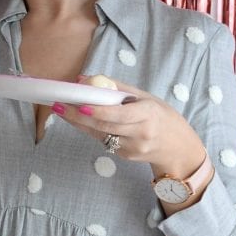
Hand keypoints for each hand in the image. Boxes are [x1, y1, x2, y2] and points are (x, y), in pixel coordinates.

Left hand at [53, 76, 206, 179]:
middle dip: (77, 116)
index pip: (119, 114)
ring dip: (79, 123)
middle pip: (103, 126)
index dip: (98, 111)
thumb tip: (85, 79)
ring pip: (100, 134)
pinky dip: (92, 130)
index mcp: (148, 115)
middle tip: (58, 105)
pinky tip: (83, 121)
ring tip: (62, 110)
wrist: (178, 147)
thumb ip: (116, 88)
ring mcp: (133, 148)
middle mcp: (141, 134)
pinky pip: (104, 141)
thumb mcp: (145, 97)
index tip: (79, 104)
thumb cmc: (160, 116)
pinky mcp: (126, 156)